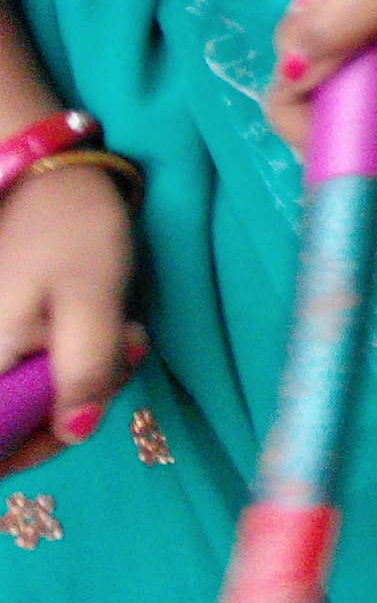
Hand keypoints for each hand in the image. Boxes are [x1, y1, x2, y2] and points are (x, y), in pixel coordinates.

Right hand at [0, 156, 139, 469]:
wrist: (39, 168)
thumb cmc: (67, 228)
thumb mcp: (92, 300)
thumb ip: (86, 370)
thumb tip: (78, 432)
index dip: (40, 446)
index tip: (88, 413)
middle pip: (11, 420)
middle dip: (73, 401)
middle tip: (126, 351)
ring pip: (20, 392)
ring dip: (73, 377)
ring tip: (122, 332)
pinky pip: (18, 366)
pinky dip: (58, 359)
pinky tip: (95, 327)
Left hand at [267, 0, 376, 211]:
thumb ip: (334, 27)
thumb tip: (291, 75)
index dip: (358, 191)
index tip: (315, 139)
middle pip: (345, 138)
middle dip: (300, 91)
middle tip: (301, 27)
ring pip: (336, 93)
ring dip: (307, 48)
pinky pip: (348, 62)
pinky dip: (325, 32)